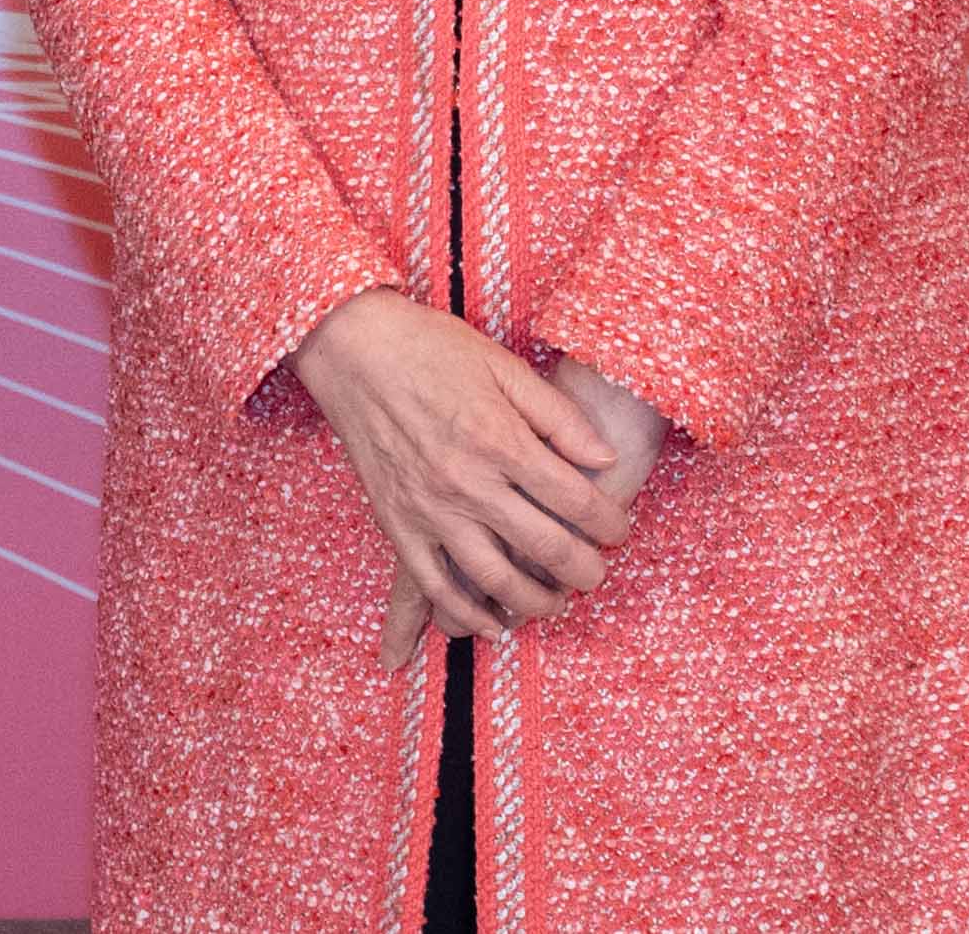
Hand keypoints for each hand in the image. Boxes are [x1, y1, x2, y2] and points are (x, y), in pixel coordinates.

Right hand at [376, 355, 669, 679]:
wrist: (350, 345)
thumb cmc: (430, 347)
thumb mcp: (503, 365)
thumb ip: (559, 416)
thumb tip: (605, 459)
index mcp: (501, 440)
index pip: (576, 501)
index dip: (610, 524)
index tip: (617, 531)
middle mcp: (469, 482)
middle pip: (546, 548)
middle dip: (585, 571)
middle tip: (597, 574)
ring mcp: (430, 507)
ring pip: (496, 580)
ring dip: (536, 603)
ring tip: (555, 603)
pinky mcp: (396, 521)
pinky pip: (435, 585)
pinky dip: (467, 614)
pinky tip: (494, 622)